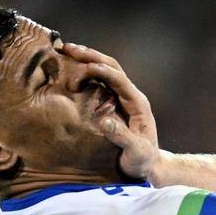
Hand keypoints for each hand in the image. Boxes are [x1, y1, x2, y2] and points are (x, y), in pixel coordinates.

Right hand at [62, 43, 159, 179]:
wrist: (149, 166)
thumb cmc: (143, 160)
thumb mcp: (135, 152)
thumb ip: (122, 137)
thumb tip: (103, 121)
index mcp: (138, 103)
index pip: (120, 80)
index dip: (104, 71)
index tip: (87, 67)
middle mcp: (131, 96)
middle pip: (113, 68)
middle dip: (92, 56)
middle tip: (68, 48)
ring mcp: (123, 98)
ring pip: (106, 71)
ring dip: (88, 59)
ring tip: (67, 51)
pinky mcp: (115, 103)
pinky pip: (101, 81)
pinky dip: (87, 71)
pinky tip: (72, 67)